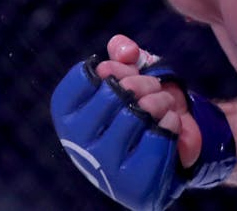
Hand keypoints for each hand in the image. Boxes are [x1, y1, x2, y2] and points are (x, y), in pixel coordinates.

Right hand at [51, 37, 235, 210]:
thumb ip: (122, 52)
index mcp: (66, 116)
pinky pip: (158, 138)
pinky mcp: (135, 184)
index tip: (122, 76)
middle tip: (152, 86)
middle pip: (112, 95)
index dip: (112, 67)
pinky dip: (170, 123)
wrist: (164, 146)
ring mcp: (105, 167)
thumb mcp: (128, 71)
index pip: (84, 77)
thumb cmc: (138, 105)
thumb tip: (127, 52)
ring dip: (159, 101)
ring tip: (163, 104)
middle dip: (141, 82)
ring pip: (137, 116)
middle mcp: (77, 144)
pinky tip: (168, 125)